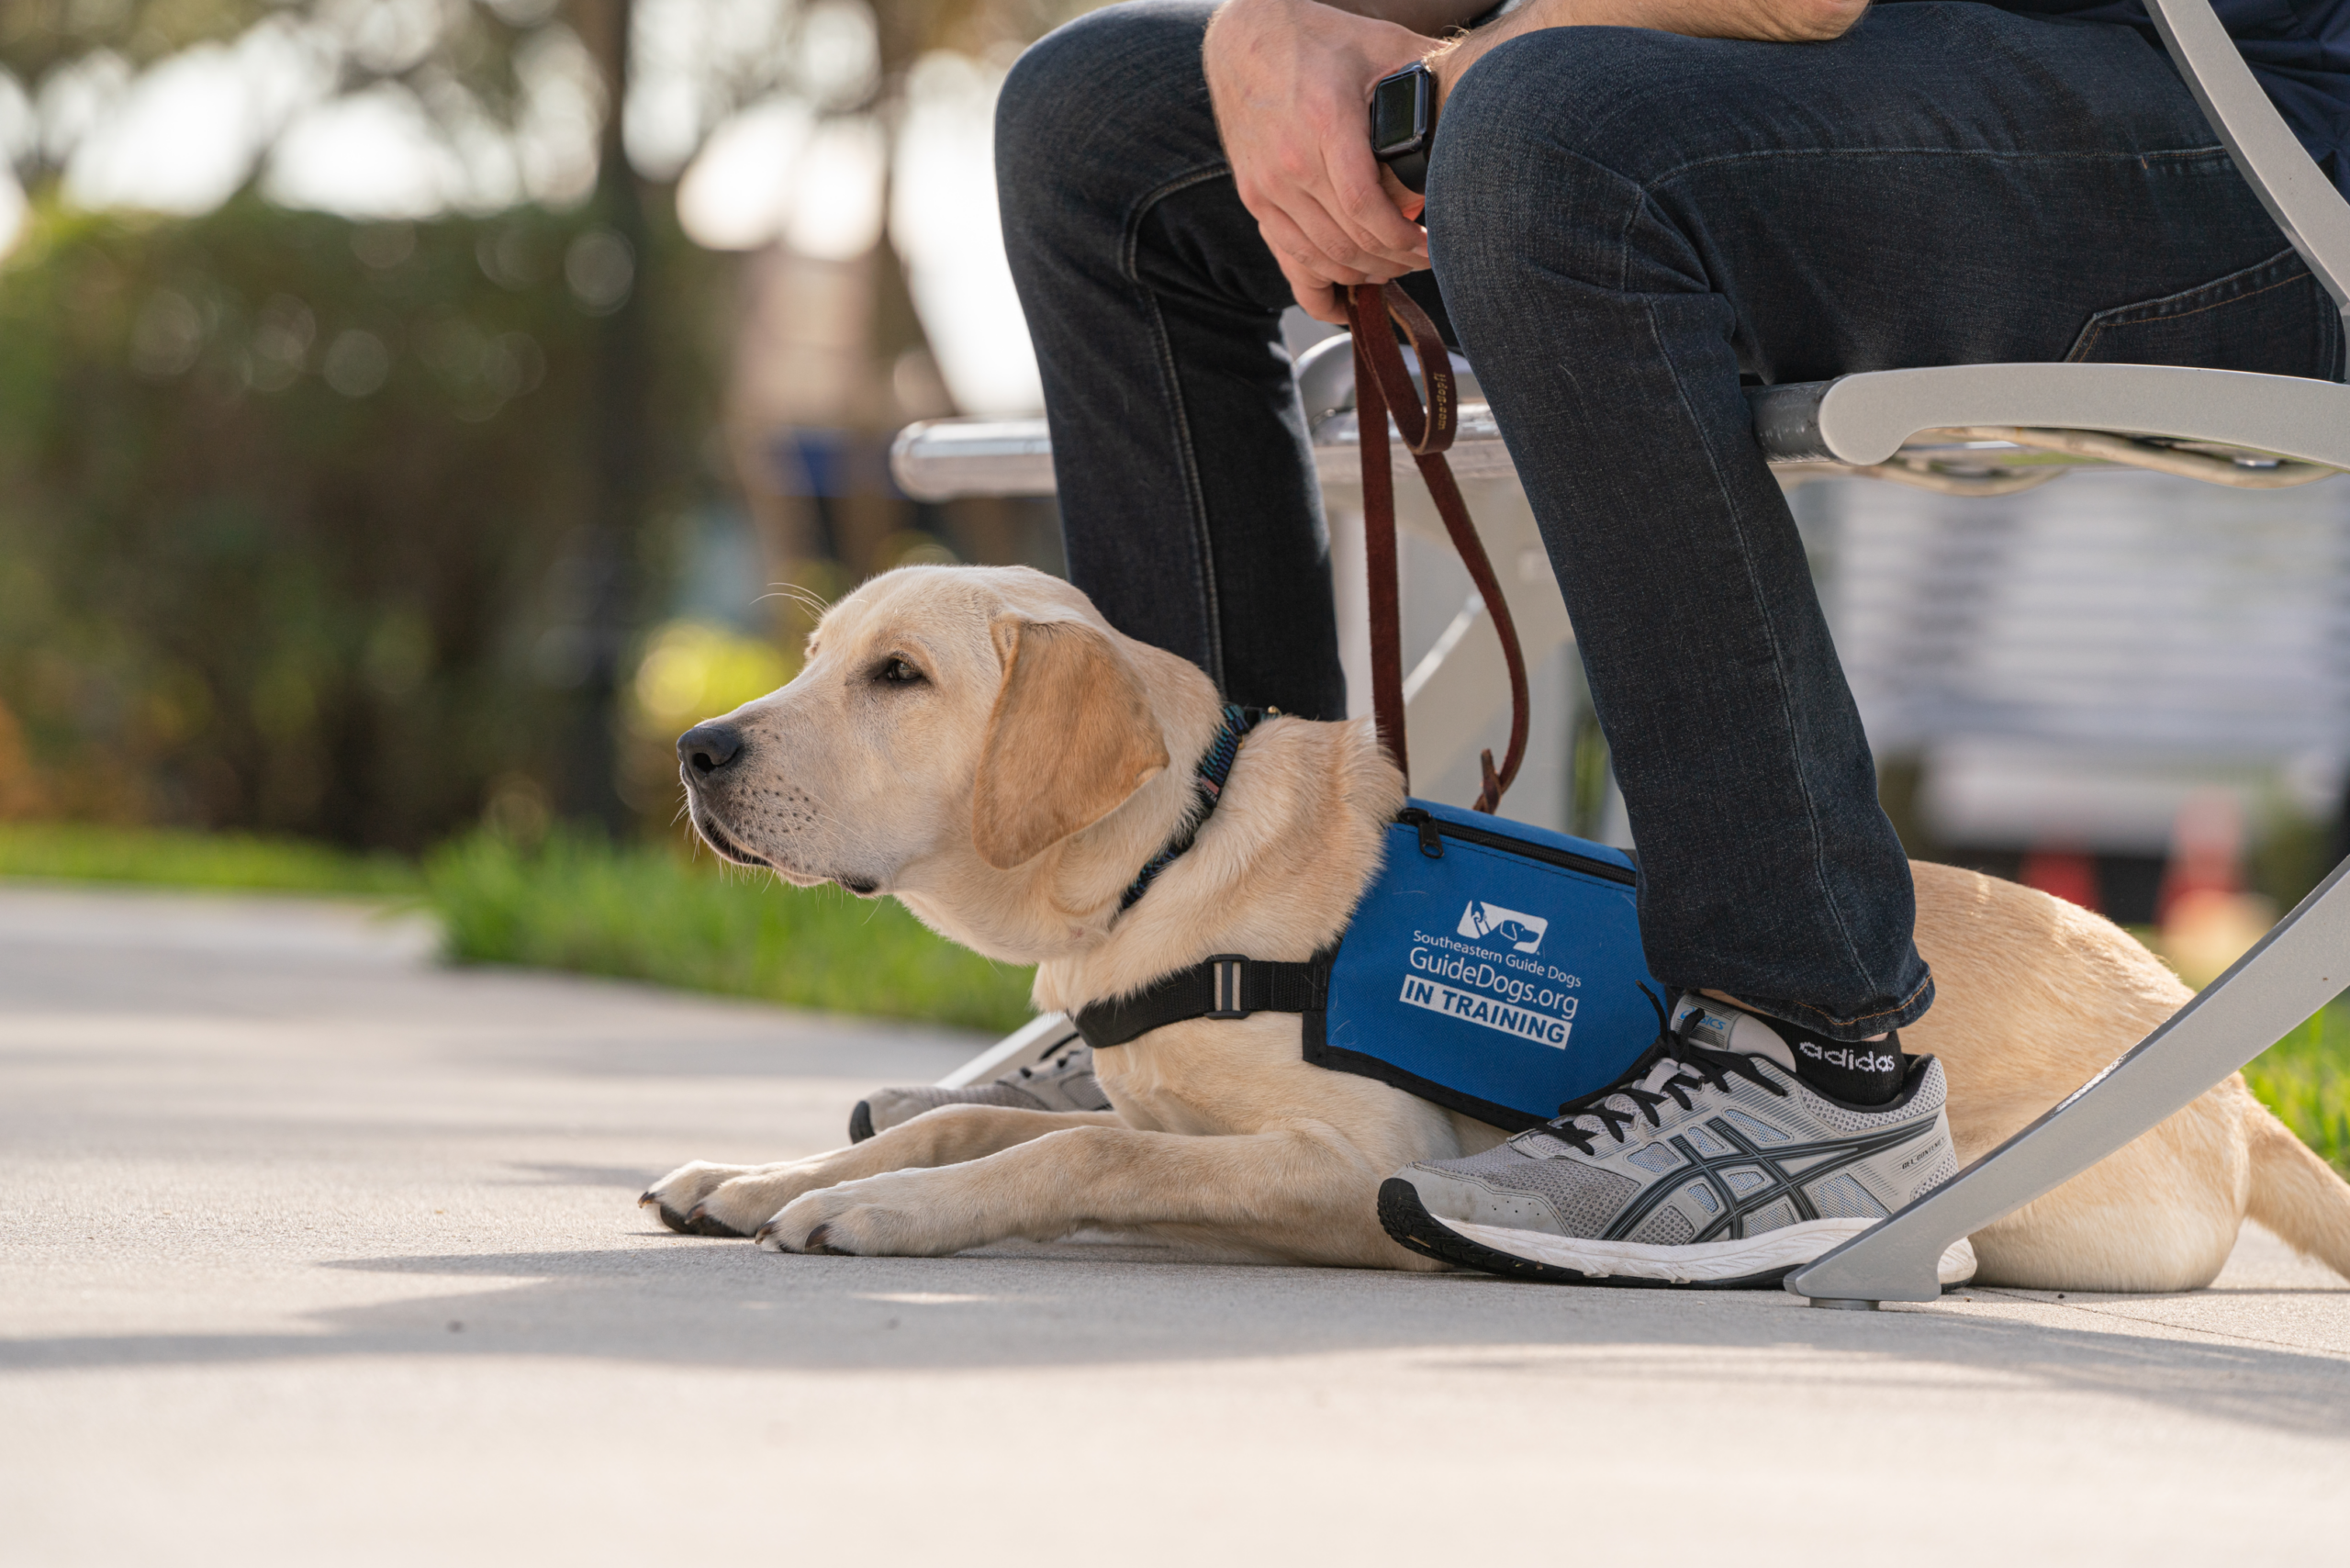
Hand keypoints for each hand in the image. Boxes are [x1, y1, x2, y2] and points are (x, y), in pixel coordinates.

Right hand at [1204, 0, 1434, 321]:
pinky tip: (1346, 301)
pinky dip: (1320, 289)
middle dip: (1395, 262)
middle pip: (1350, 243)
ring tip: (1395, 269)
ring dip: (1365, 275)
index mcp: (1326, 123)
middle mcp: (1290, 162)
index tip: (1433, 248)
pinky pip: (1289, 261)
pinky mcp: (1255, 200)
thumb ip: (1427, 69)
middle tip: (1424, 260)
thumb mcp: (1379, 43)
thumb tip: (1483, 91)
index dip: (1405, 242)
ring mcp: (1268, 187)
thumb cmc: (1318, 39)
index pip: (1367, 210)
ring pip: (1322, 259)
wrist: (1245, 40)